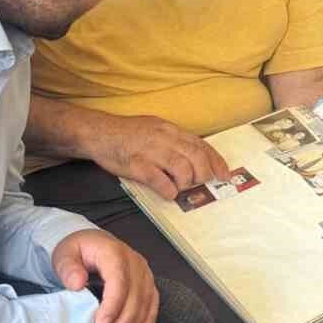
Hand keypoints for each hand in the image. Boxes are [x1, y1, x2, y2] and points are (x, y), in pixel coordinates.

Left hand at [52, 229, 157, 322]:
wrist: (93, 245)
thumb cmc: (78, 252)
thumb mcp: (64, 255)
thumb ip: (67, 268)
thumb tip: (77, 283)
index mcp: (113, 253)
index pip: (119, 281)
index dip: (112, 306)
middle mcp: (134, 262)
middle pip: (135, 296)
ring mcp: (144, 273)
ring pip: (145, 303)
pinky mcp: (148, 283)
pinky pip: (152, 305)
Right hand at [88, 114, 231, 200]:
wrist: (98, 132)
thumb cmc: (126, 133)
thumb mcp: (155, 129)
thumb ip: (173, 141)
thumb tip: (193, 158)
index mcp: (170, 129)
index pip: (201, 145)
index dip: (216, 161)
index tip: (225, 175)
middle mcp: (163, 138)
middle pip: (196, 157)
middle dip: (203, 175)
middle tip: (199, 184)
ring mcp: (150, 151)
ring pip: (182, 169)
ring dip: (186, 183)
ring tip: (179, 187)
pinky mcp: (137, 165)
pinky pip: (160, 180)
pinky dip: (168, 190)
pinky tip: (168, 193)